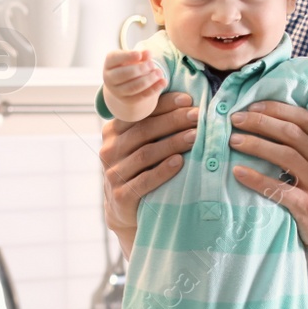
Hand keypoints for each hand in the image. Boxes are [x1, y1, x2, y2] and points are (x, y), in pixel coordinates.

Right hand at [99, 90, 198, 235]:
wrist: (123, 209)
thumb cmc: (138, 169)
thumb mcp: (136, 144)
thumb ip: (150, 124)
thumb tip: (184, 100)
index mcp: (112, 132)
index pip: (139, 113)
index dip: (164, 104)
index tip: (188, 99)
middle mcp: (109, 150)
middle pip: (144, 130)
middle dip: (174, 121)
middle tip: (198, 116)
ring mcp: (114, 174)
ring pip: (146, 154)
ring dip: (173, 143)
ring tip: (196, 137)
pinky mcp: (121, 196)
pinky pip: (144, 181)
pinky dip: (163, 171)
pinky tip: (180, 163)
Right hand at [101, 49, 165, 119]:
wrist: (125, 84)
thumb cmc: (130, 65)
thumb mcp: (134, 58)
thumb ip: (141, 55)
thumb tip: (148, 53)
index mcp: (109, 63)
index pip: (115, 58)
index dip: (127, 56)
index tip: (139, 54)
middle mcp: (109, 78)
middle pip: (124, 74)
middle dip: (140, 69)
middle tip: (153, 64)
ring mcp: (117, 91)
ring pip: (133, 87)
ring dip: (148, 80)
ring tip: (159, 73)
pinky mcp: (127, 101)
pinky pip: (141, 96)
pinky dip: (153, 89)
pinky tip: (163, 82)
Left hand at [226, 100, 307, 259]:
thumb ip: (305, 155)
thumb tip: (269, 134)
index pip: (304, 120)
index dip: (278, 109)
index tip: (253, 105)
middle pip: (291, 133)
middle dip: (261, 122)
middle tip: (235, 119)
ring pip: (284, 156)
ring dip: (256, 145)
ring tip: (233, 141)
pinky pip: (279, 189)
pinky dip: (256, 179)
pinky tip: (238, 173)